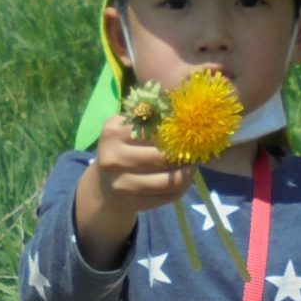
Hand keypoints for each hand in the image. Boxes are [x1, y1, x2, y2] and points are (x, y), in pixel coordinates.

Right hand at [75, 115, 192, 267]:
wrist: (104, 184)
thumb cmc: (124, 148)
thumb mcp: (130, 125)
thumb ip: (153, 111)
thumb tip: (181, 97)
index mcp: (113, 132)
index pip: (154, 129)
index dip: (176, 129)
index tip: (188, 128)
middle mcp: (114, 159)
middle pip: (163, 156)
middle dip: (185, 153)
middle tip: (196, 149)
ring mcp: (123, 184)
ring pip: (171, 180)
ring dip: (188, 172)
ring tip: (192, 164)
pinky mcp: (134, 203)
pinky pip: (169, 196)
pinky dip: (183, 187)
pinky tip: (184, 179)